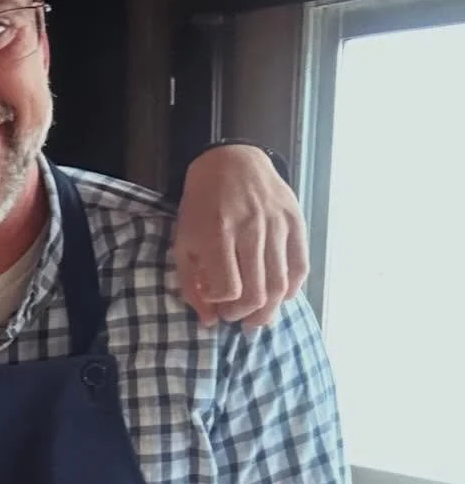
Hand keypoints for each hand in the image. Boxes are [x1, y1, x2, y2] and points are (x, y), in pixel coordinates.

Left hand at [173, 144, 308, 329]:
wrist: (230, 162)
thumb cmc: (201, 208)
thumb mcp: (183, 244)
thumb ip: (191, 285)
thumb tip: (209, 322)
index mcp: (218, 236)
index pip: (229, 289)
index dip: (222, 306)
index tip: (215, 306)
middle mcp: (251, 230)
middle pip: (257, 293)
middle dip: (245, 316)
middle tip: (236, 320)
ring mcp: (277, 225)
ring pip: (281, 285)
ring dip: (268, 310)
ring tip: (256, 318)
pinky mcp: (295, 221)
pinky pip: (300, 266)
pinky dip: (291, 289)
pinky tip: (278, 297)